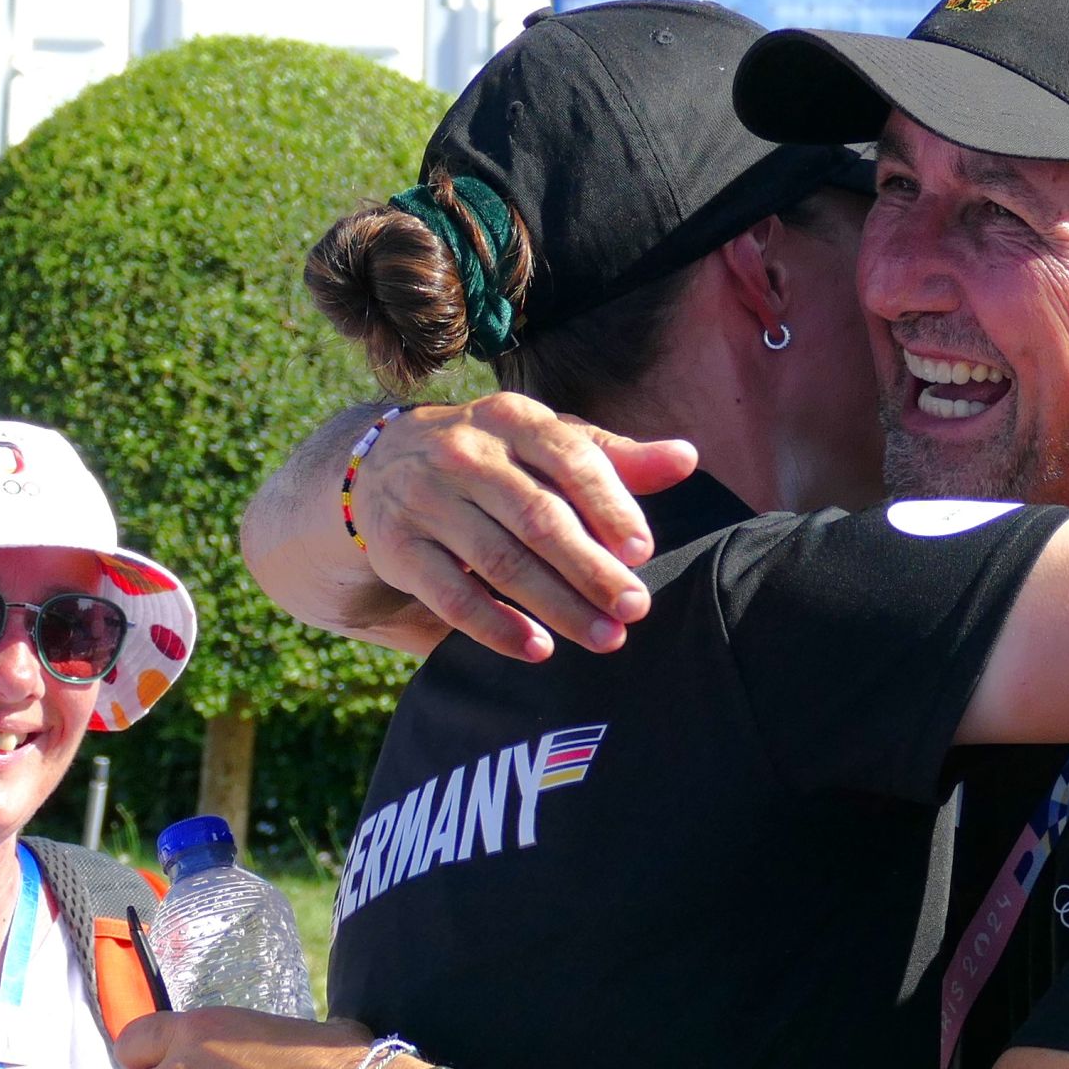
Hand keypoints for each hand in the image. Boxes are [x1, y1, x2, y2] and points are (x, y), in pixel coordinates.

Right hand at [357, 395, 697, 660]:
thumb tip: (686, 458)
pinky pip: (451, 595)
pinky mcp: (398, 547)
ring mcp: (427, 500)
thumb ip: (616, 457)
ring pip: (500, 561)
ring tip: (603, 638)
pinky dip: (495, 626)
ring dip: (557, 606)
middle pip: (539, 519)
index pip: (571, 460)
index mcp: (514, 419)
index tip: (642, 552)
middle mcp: (466, 453)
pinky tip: (537, 649)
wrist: (382, 462)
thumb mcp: (548, 443)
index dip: (609, 507)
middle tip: (635, 609)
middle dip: (592, 570)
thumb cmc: (495, 456)